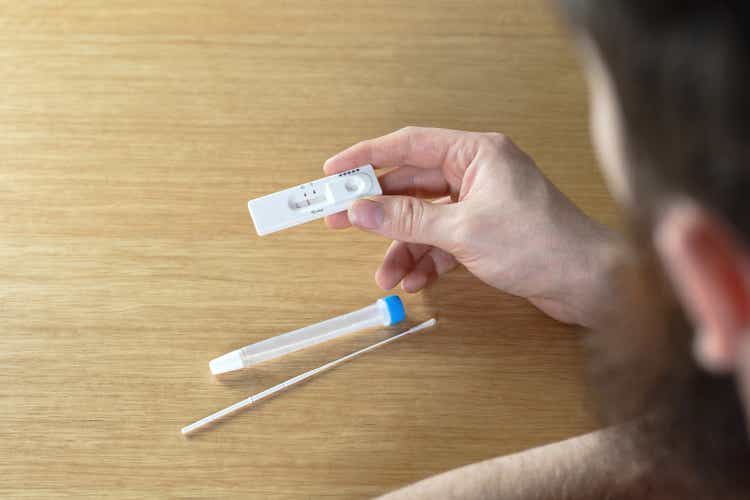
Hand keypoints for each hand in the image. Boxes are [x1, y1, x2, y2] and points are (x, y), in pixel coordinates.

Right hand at [324, 127, 613, 326]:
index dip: (366, 157)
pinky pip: (443, 240)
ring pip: (425, 219)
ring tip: (385, 275)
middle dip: (377, 210)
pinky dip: (426, 260)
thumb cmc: (541, 243)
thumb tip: (360, 210)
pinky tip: (414, 281)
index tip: (334, 171)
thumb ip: (407, 219)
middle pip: (412, 185)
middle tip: (338, 222)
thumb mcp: (463, 230)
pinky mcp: (486, 232)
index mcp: (476, 153)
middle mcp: (477, 172)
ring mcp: (481, 203)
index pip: (409, 145)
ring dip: (402, 246)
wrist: (588, 283)